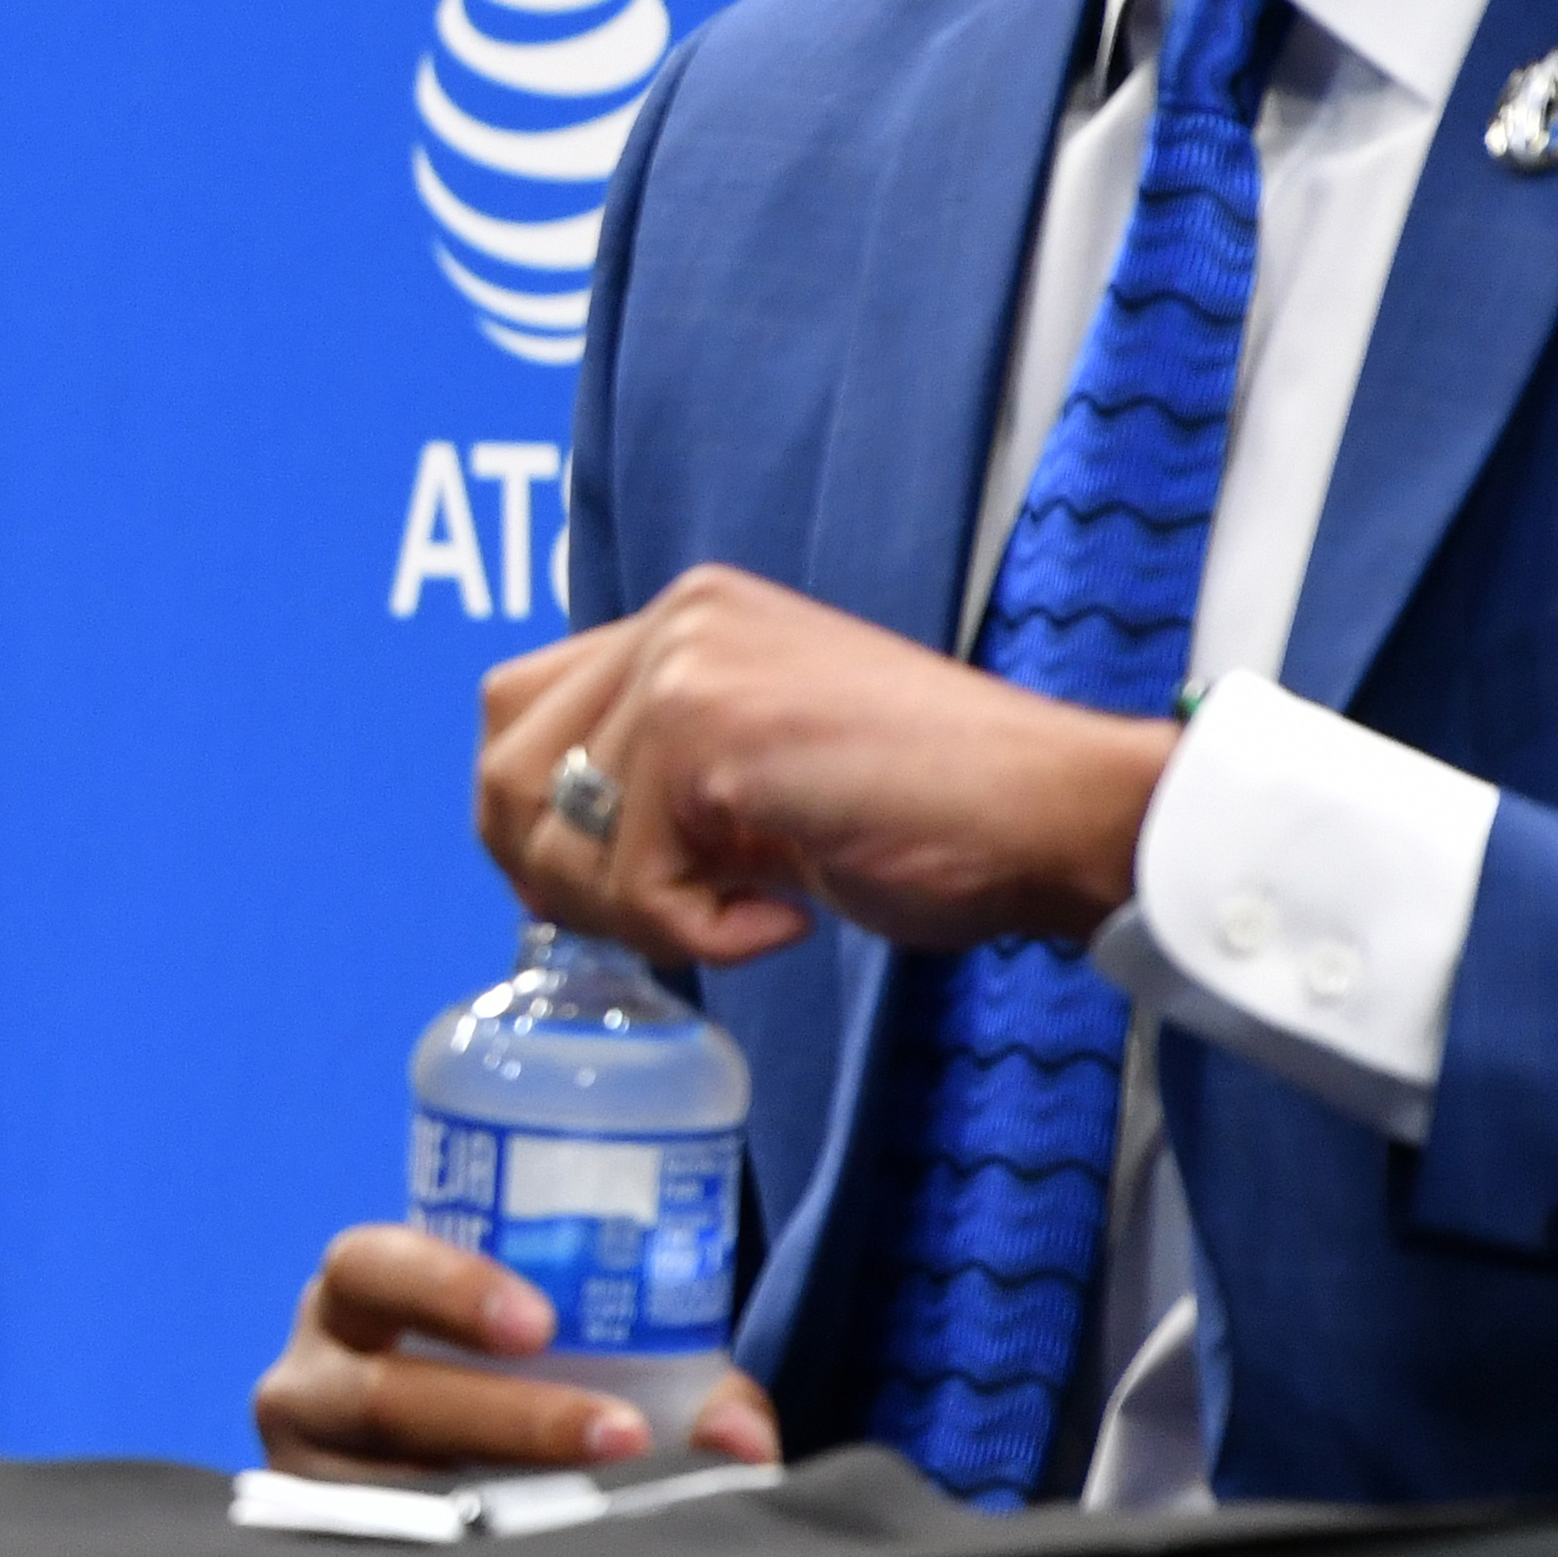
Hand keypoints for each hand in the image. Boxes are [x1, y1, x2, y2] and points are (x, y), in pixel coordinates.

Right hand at [253, 1222, 783, 1480]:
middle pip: (384, 1396)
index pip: (370, 1267)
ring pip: (382, 1490)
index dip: (446, 1288)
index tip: (542, 1323)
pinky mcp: (326, 1550)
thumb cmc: (513, 1388)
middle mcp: (312, 1380)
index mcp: (356, 1302)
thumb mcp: (571, 1357)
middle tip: (619, 1434)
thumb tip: (744, 1442)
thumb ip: (677, 1385)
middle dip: (507, 1417)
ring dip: (498, 1498)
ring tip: (598, 1509)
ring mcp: (309, 1474)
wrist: (443, 1467)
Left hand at [481, 565, 1176, 973]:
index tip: (609, 890)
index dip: (530, 819)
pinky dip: (698, 936)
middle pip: (502, 772)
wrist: (1054, 814)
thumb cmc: (934, 814)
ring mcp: (687, 666)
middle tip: (670, 922)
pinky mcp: (710, 734)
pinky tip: (783, 918)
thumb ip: (659, 785)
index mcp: (685, 620)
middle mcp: (674, 621)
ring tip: (740, 915)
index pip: (513, 709)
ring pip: (557, 836)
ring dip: (639, 915)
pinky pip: (635, 881)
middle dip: (563, 880)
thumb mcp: (761, 778)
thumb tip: (535, 862)